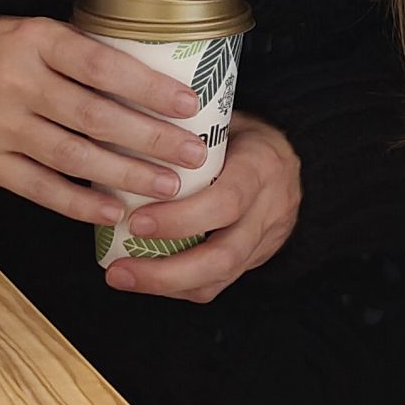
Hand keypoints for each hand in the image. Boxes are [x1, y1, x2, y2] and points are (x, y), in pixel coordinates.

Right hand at [0, 15, 208, 221]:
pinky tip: (115, 210)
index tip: (189, 104)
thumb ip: (88, 53)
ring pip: (72, 156)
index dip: (148, 87)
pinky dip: (79, 202)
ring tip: (168, 186)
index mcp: (35, 38)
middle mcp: (13, 80)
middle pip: (94, 115)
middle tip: (193, 153)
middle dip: (150, 138)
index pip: (101, 64)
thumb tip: (162, 83)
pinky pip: (39, 188)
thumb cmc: (11, 52)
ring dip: (125, 174)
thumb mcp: (44, 33)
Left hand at [103, 113, 298, 302]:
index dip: (180, 219)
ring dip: (166, 285)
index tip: (134, 221)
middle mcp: (270, 208)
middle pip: (224, 254)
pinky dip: (178, 285)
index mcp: (260, 166)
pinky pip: (218, 284)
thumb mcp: (222, 119)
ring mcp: (267, 239)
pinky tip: (146, 278)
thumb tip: (123, 135)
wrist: (287, 158)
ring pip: (220, 278)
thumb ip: (184, 134)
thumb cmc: (240, 133)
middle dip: (167, 271)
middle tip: (118, 269)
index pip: (226, 201)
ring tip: (121, 277)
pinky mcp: (256, 259)